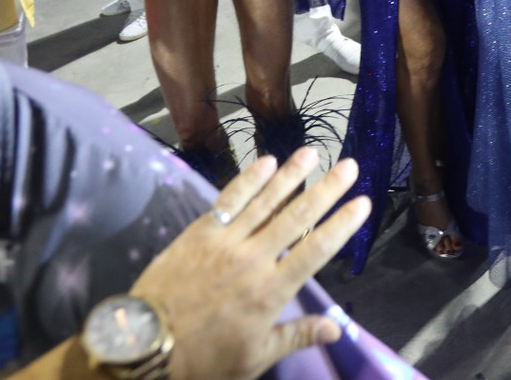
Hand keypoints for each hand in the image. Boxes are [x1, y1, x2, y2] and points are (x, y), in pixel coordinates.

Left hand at [131, 150, 369, 379]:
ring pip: (265, 200)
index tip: (362, 203)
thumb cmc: (205, 356)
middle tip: (348, 165)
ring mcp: (226, 240)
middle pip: (296, 216)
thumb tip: (335, 329)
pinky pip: (230, 199)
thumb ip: (296, 336)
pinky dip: (249, 179)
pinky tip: (266, 162)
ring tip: (312, 152)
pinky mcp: (201, 231)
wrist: (147, 342)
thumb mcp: (255, 357)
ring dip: (291, 174)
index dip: (342, 224)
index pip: (317, 250)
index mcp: (272, 291)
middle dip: (326, 189)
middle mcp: (254, 258)